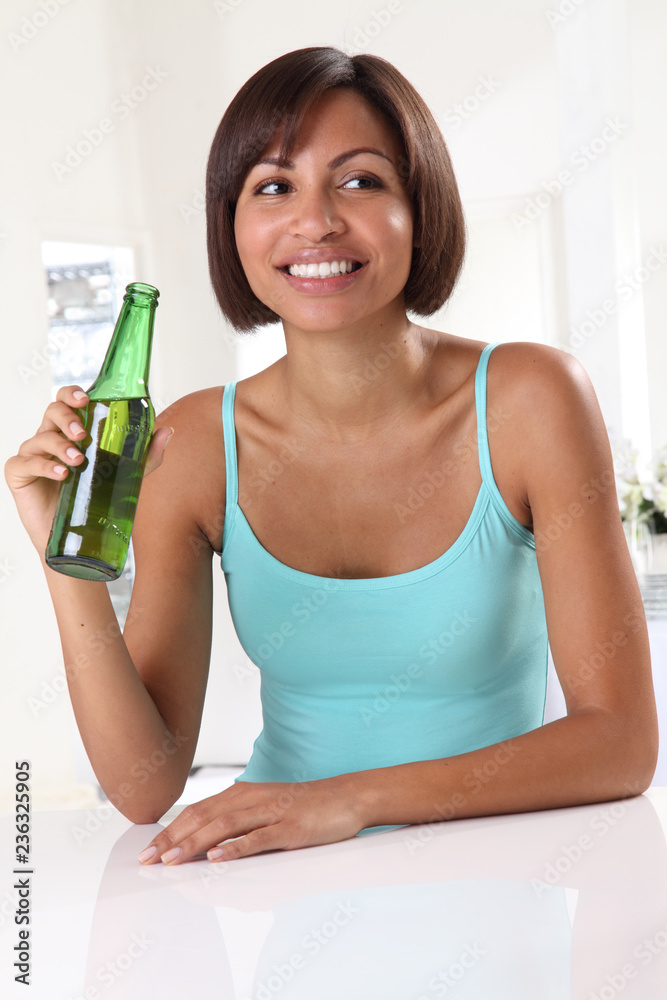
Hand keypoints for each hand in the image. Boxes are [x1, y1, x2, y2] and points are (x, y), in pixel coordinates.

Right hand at [4, 385, 172, 551]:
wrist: (75, 536)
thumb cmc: (94, 498)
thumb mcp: (125, 474)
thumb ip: (144, 455)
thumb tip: (167, 432)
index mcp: (70, 430)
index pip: (66, 400)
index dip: (72, 394)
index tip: (85, 399)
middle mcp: (49, 437)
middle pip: (51, 411)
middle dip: (67, 418)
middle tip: (81, 433)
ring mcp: (32, 454)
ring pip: (40, 437)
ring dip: (60, 445)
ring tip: (78, 460)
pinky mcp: (19, 473)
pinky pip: (26, 462)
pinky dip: (45, 465)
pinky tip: (62, 474)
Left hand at [136, 777, 366, 865]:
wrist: (346, 797)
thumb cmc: (304, 807)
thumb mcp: (265, 810)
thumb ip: (237, 825)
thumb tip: (205, 848)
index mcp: (243, 794)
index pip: (197, 811)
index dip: (170, 830)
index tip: (147, 849)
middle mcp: (252, 799)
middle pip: (204, 817)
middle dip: (172, 839)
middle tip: (148, 859)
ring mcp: (272, 812)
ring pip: (225, 826)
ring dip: (195, 844)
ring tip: (172, 860)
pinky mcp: (290, 828)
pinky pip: (259, 838)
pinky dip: (236, 848)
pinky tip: (217, 858)